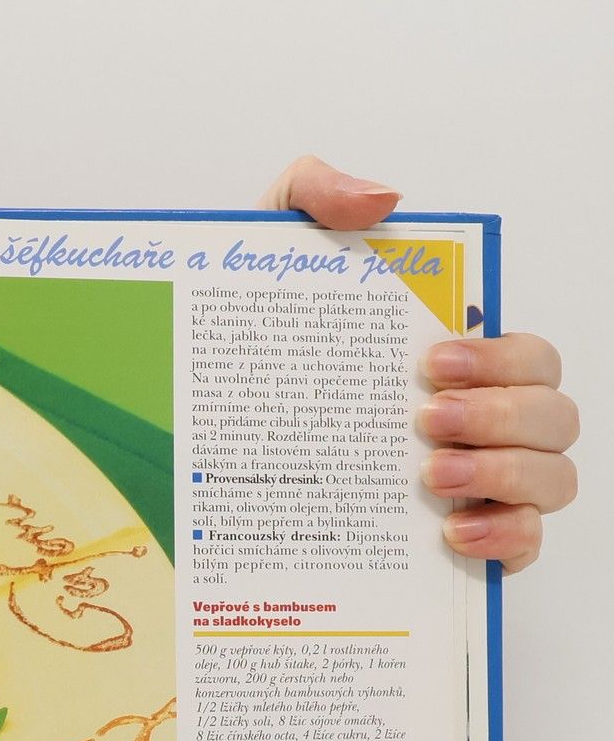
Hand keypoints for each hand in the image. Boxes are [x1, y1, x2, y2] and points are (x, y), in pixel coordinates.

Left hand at [264, 155, 576, 572]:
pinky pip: (523, 547)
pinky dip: (505, 540)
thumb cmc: (254, 344)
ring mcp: (476, 486)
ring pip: (552, 480)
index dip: (502, 357)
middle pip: (553, 415)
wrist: (186, 416)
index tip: (432, 362)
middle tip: (424, 419)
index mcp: (456, 360)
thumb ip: (314, 194)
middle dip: (502, 415)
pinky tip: (453, 534)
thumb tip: (381, 200)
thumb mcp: (267, 251)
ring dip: (506, 476)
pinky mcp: (461, 543)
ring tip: (431, 476)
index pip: (526, 355)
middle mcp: (480, 423)